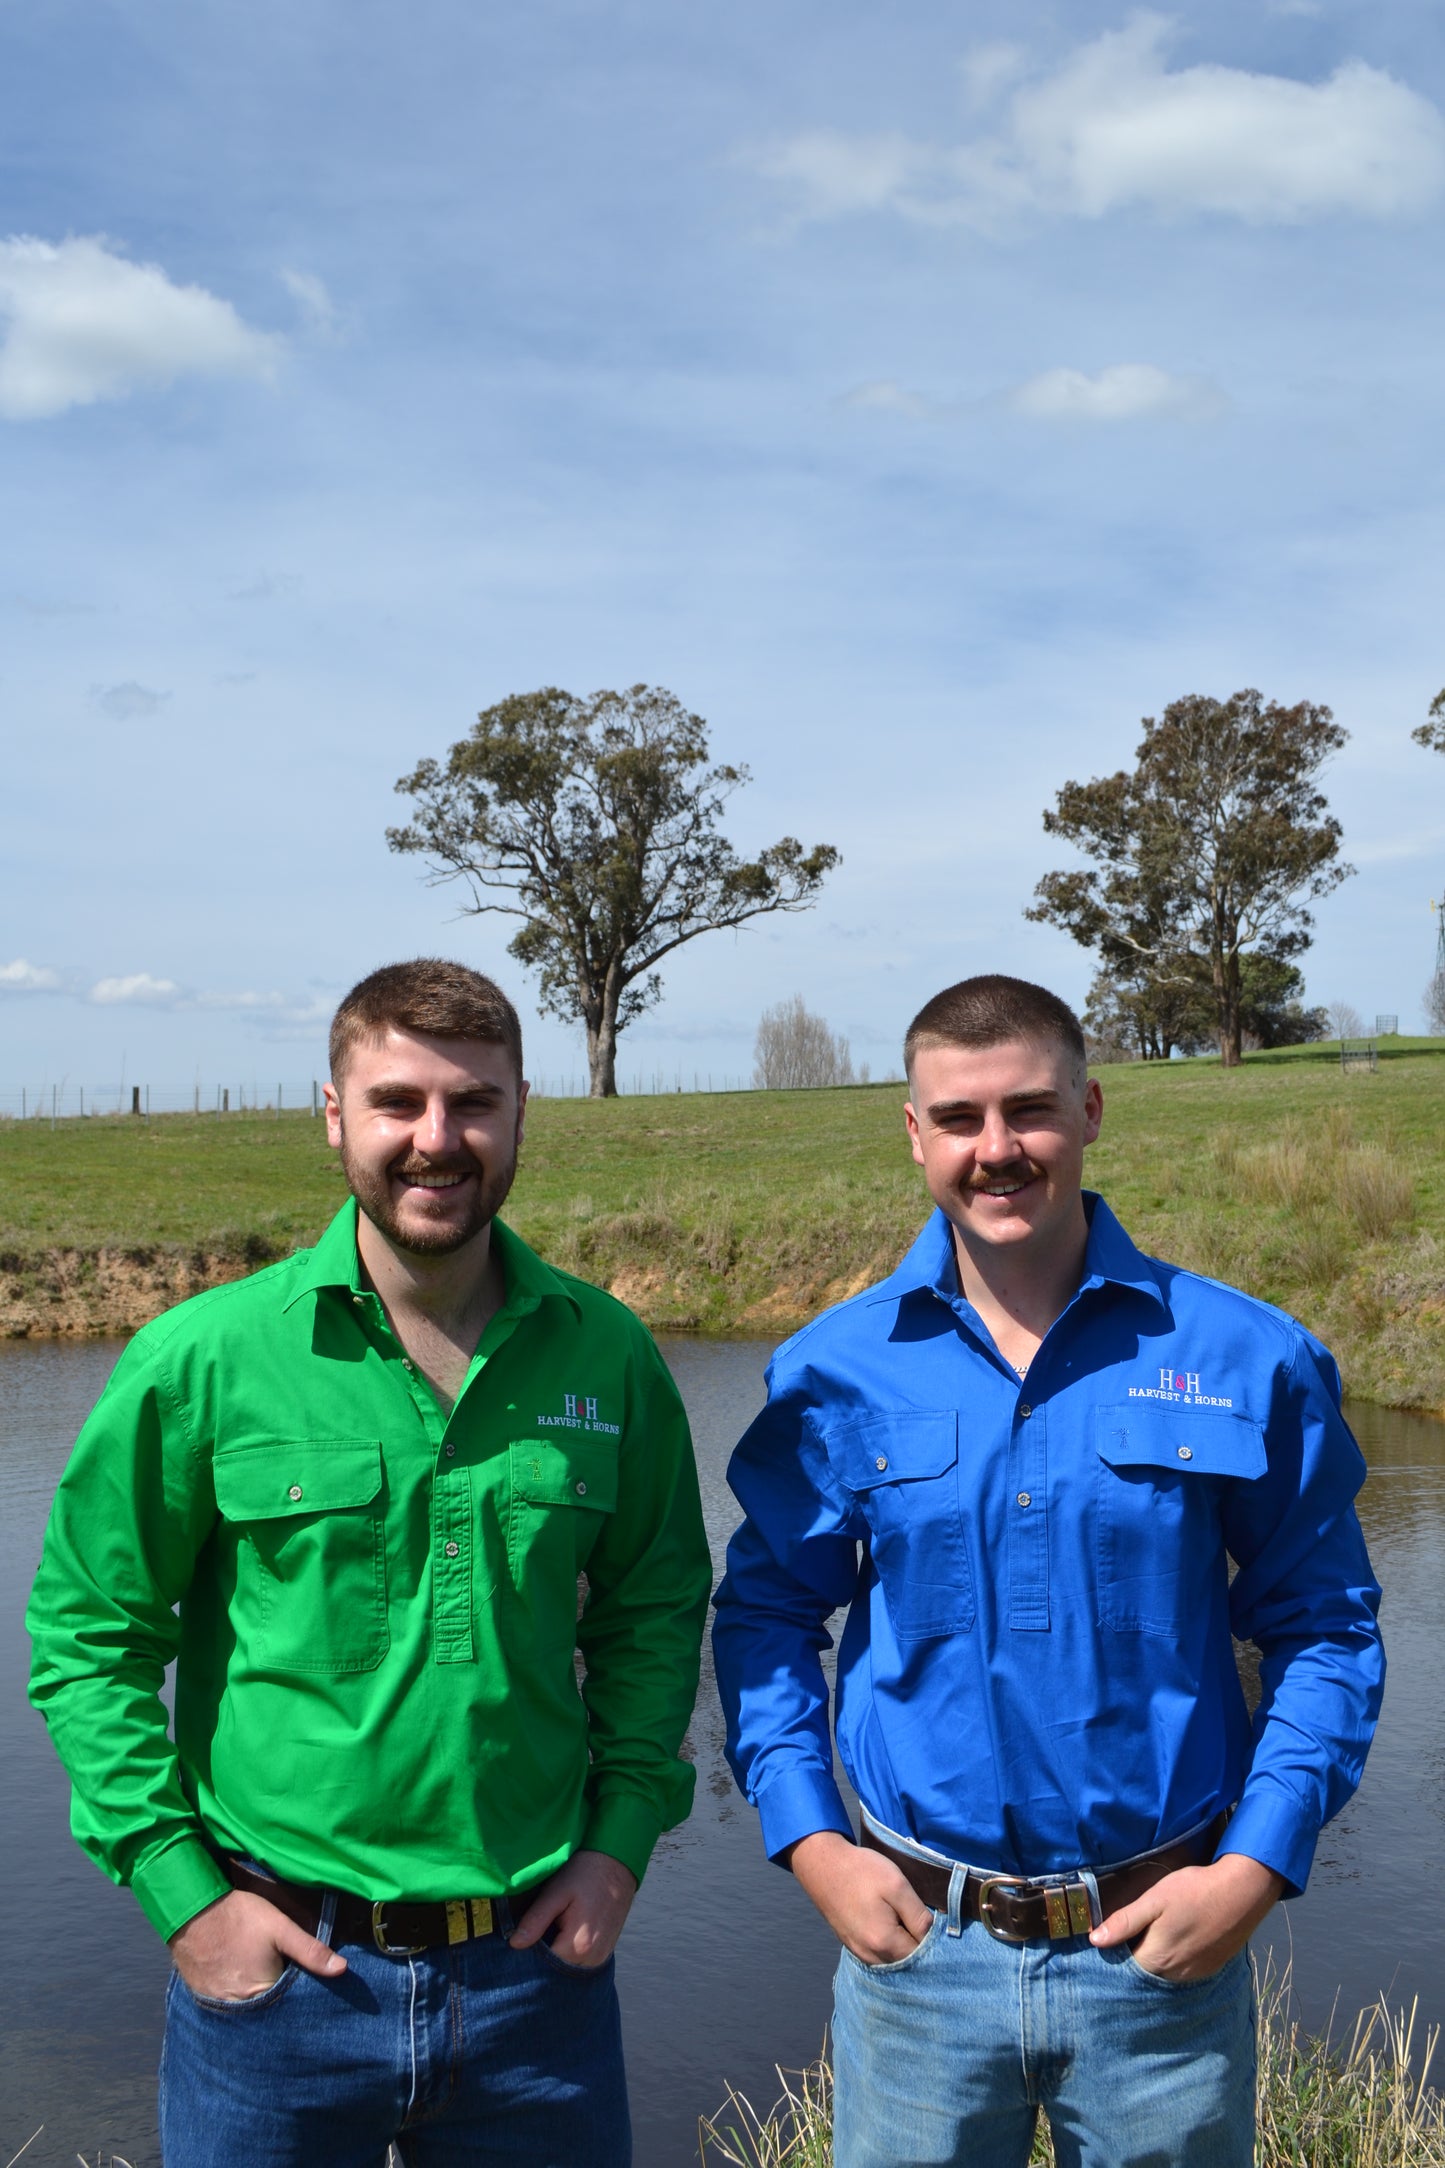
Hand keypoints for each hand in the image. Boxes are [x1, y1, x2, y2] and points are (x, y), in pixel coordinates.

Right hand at [169, 1890, 347, 1999]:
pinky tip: (243, 1980)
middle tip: (286, 1981)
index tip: (309, 1988)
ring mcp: (218, 2005)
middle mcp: (238, 2008)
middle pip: (268, 2011)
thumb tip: (342, 1970)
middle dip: (280, 2001)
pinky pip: (227, 2005)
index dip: (300, 1997)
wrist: (191, 1909)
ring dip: (258, 2000)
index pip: (290, 2007)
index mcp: (262, 1993)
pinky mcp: (203, 1997)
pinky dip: (238, 1997)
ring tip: (265, 1980)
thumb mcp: (280, 1928)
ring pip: (247, 2009)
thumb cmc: (239, 1916)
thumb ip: (310, 1951)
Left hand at [509, 1849, 637, 1968]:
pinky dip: (569, 1951)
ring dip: (556, 1953)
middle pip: (557, 1970)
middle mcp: (593, 1958)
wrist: (617, 1861)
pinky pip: (581, 1961)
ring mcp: (601, 1956)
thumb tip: (514, 1944)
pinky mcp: (605, 1951)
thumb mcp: (556, 1891)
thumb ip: (536, 1920)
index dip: (530, 1954)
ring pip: (569, 1966)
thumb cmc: (585, 1873)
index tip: (521, 1937)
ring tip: (549, 1930)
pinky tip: (562, 1932)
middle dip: (543, 1956)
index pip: (544, 1966)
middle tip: (533, 1932)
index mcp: (579, 1946)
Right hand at [787, 1831, 933, 1965]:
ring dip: (904, 1945)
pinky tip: (891, 1923)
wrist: (822, 1864)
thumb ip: (919, 1916)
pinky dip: (889, 1944)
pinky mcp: (852, 1944)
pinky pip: (879, 1953)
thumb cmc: (861, 1871)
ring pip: (893, 1959)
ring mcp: (859, 1952)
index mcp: (884, 1943)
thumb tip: (936, 1935)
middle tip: (923, 1919)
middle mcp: (871, 1956)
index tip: (938, 1921)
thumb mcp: (897, 1886)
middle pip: (907, 1962)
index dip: (935, 1940)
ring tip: (906, 1919)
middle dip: (919, 1945)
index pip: (923, 1956)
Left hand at [1090, 1851, 1284, 1981]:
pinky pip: (1184, 1971)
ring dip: (1156, 1959)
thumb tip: (1095, 1940)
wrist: (1242, 1892)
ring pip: (1164, 1973)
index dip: (1116, 1950)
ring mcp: (1194, 1973)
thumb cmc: (1194, 1891)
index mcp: (1156, 1959)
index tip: (1112, 1936)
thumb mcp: (1154, 1900)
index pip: (1124, 1966)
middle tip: (1134, 1932)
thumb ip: (1125, 1922)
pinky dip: (1175, 1960)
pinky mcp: (1211, 1968)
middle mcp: (1174, 1974)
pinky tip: (1177, 1939)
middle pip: (1144, 1972)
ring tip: (1156, 1934)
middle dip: (1135, 1956)